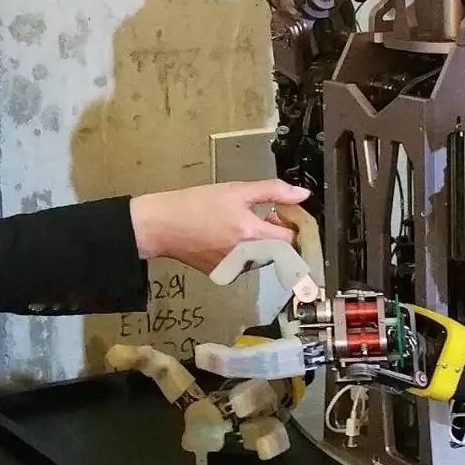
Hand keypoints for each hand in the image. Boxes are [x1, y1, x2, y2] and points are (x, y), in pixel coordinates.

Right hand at [129, 180, 310, 274]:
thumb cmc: (195, 205)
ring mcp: (235, 269)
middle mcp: (248, 258)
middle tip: (262, 214)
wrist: (162, 225)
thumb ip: (274, 191)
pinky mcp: (223, 274)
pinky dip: (243, 251)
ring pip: (263, 257)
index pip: (292, 240)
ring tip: (239, 223)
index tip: (281, 212)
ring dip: (260, 242)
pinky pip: (245, 264)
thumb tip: (302, 195)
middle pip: (279, 250)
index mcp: (254, 236)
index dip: (291, 224)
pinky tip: (226, 235)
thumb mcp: (237, 190)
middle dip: (275, 233)